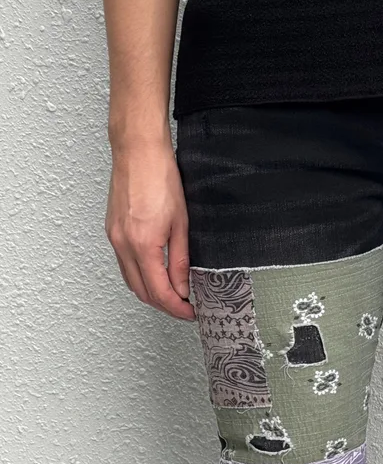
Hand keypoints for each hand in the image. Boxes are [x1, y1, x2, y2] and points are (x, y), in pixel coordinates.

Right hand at [105, 139, 193, 319]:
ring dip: (151, 293)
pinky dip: (140, 277)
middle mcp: (124, 245)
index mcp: (143, 245)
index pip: (160, 292)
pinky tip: (154, 275)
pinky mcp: (112, 231)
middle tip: (184, 308)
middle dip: (164, 305)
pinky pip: (124, 265)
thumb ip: (180, 261)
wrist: (138, 151)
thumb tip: (182, 288)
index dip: (176, 308)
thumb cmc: (160, 178)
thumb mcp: (181, 224)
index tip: (190, 312)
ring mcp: (114, 238)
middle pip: (143, 292)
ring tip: (172, 294)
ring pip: (131, 281)